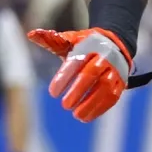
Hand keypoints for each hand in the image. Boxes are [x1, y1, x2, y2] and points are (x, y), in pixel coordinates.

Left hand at [27, 27, 141, 122]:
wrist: (114, 45)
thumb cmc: (85, 45)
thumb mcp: (70, 40)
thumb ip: (51, 40)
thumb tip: (31, 34)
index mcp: (89, 46)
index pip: (76, 62)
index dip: (64, 77)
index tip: (53, 92)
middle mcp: (104, 57)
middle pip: (91, 74)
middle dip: (78, 90)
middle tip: (65, 105)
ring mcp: (114, 70)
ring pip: (105, 87)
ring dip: (91, 103)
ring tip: (76, 115)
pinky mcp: (120, 83)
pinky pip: (113, 96)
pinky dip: (100, 108)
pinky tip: (87, 117)